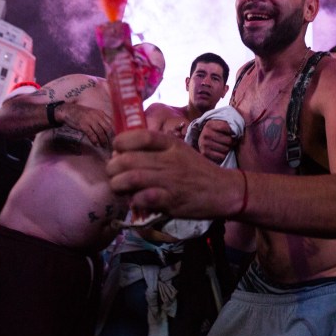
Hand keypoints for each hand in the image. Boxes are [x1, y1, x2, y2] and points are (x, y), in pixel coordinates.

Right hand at [58, 104, 112, 146]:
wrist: (68, 110)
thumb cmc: (81, 113)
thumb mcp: (93, 113)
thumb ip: (100, 119)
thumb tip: (108, 129)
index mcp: (100, 113)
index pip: (111, 123)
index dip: (113, 131)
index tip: (114, 138)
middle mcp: (96, 116)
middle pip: (107, 128)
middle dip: (110, 138)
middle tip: (111, 144)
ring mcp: (90, 120)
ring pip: (100, 132)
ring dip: (103, 140)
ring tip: (104, 145)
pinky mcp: (83, 125)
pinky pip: (91, 134)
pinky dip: (94, 140)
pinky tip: (96, 144)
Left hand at [108, 129, 241, 219]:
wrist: (223, 190)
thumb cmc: (197, 170)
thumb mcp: (179, 150)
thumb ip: (155, 148)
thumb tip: (122, 153)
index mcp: (170, 144)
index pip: (140, 135)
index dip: (121, 142)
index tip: (116, 149)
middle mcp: (169, 159)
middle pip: (129, 159)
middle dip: (113, 167)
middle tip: (113, 174)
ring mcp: (170, 180)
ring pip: (132, 178)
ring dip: (118, 184)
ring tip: (118, 188)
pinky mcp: (172, 200)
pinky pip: (144, 198)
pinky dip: (134, 200)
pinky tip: (135, 200)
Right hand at [197, 120, 235, 162]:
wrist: (202, 140)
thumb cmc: (215, 132)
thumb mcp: (219, 124)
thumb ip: (228, 125)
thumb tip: (238, 133)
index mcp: (210, 124)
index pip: (226, 127)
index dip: (232, 131)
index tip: (232, 133)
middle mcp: (206, 133)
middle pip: (228, 140)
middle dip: (232, 141)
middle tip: (231, 141)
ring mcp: (204, 144)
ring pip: (226, 149)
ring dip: (228, 148)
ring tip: (225, 146)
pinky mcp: (204, 153)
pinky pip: (222, 156)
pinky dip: (223, 155)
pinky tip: (221, 151)